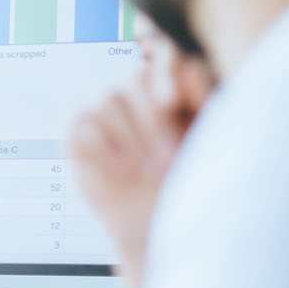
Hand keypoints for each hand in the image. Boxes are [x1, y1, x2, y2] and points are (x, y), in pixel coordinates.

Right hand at [68, 19, 213, 274]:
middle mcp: (139, 100)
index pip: (167, 59)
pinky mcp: (81, 136)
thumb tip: (187, 67)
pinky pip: (81, 121)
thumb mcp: (207, 143)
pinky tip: (119, 169)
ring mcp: (108, 117)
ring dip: (130, 136)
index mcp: (175, 95)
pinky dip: (101, 145)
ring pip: (109, 99)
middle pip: (135, 77)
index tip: (172, 101)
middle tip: (167, 155)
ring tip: (144, 168)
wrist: (160, 227)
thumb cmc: (188, 186)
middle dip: (152, 117)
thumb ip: (203, 101)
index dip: (166, 69)